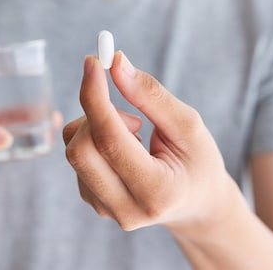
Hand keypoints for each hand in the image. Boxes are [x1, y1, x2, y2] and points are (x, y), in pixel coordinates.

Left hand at [63, 52, 232, 231]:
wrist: (197, 204)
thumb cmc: (198, 161)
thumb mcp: (189, 125)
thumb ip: (151, 95)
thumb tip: (116, 64)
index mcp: (156, 192)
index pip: (110, 141)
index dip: (96, 97)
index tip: (92, 62)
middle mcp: (126, 209)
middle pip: (81, 150)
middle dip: (96, 113)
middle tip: (131, 110)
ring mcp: (105, 209)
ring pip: (74, 151)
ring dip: (99, 126)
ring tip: (137, 135)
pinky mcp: (93, 202)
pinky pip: (77, 158)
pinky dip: (95, 139)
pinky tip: (126, 149)